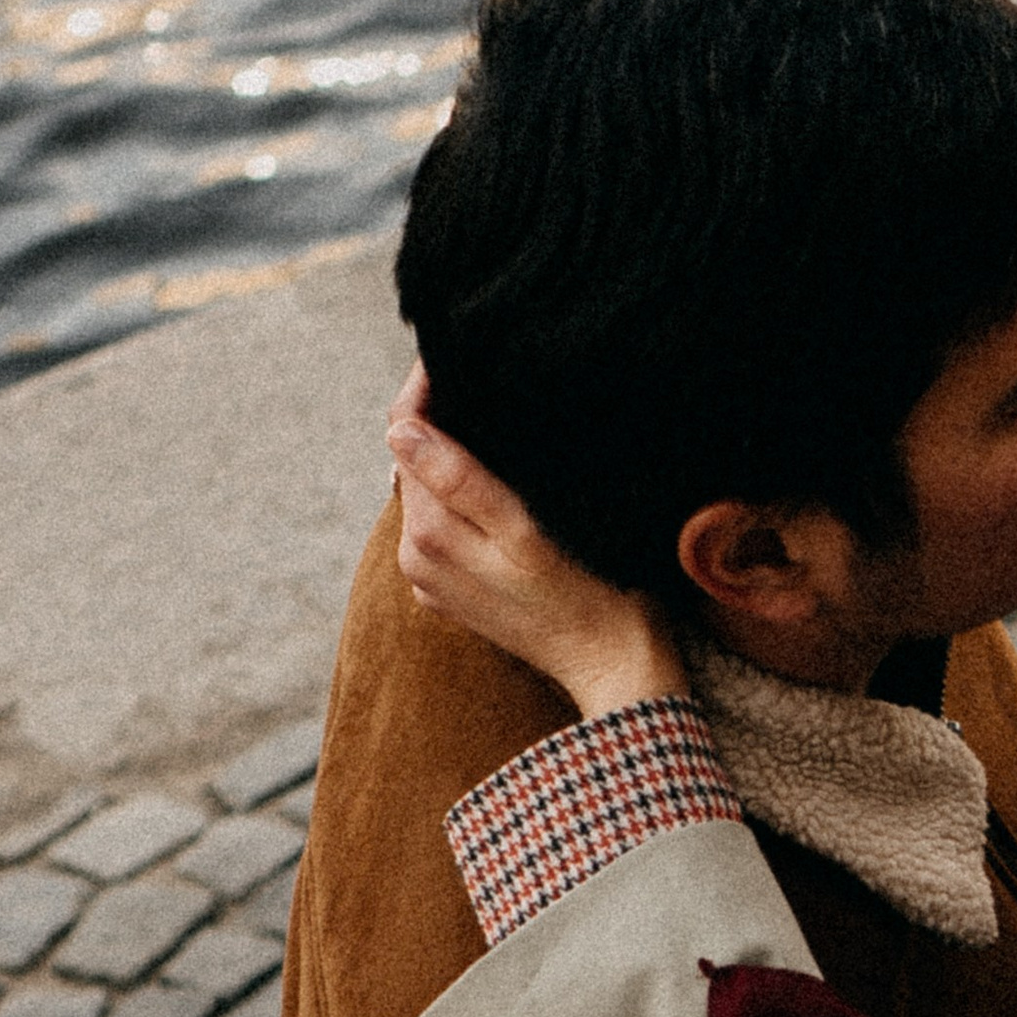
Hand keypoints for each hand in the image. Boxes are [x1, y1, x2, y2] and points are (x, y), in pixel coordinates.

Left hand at [386, 367, 692, 715]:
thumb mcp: (524, 532)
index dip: (425, 385)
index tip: (457, 347)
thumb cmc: (589, 596)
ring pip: (428, 490)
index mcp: (429, 534)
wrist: (616, 669)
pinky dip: (463, 493)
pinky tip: (503, 480)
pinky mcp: (457, 591)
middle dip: (440, 416)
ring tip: (496, 417)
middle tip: (483, 372)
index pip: (404, 432)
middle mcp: (417, 556)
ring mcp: (434, 577)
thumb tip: (400, 428)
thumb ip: (459, 480)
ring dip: (452, 452)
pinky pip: (446, 523)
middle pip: (412, 459)